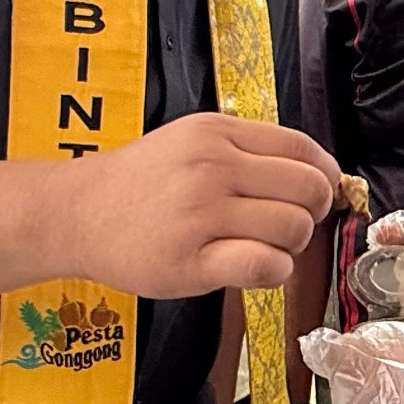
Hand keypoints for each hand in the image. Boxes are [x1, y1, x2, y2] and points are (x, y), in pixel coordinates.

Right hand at [65, 115, 340, 300]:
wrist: (77, 213)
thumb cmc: (140, 184)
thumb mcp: (191, 142)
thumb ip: (246, 151)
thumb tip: (315, 174)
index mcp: (217, 133)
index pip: (302, 148)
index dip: (325, 174)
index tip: (322, 193)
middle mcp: (212, 167)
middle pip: (307, 189)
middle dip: (312, 212)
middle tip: (288, 225)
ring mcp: (201, 214)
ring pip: (292, 228)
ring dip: (291, 245)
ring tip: (262, 245)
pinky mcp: (192, 261)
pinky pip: (265, 264)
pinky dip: (275, 271)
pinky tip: (254, 267)